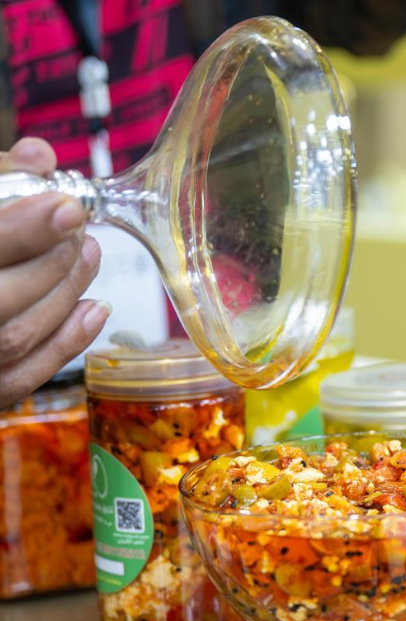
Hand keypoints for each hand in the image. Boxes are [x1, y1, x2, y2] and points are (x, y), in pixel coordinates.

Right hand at [0, 138, 107, 404]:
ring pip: (16, 337)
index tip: (68, 206)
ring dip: (66, 293)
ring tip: (88, 253)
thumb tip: (40, 156)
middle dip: (52, 260)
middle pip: (0, 298)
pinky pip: (23, 376)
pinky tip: (94, 307)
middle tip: (79, 228)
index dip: (24, 229)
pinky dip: (67, 342)